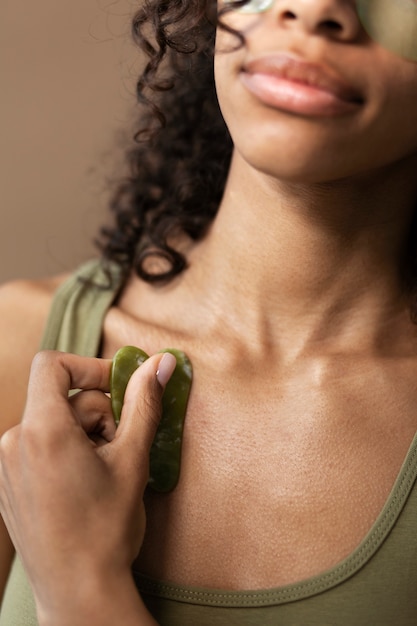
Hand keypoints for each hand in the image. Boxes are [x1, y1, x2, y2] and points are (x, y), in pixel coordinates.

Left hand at [0, 350, 175, 622]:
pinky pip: (37, 445)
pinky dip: (64, 449)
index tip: (116, 388)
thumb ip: (144, 403)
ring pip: (51, 422)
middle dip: (97, 412)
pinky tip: (84, 480)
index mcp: (42, 431)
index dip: (89, 367)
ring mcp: (5, 465)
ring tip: (105, 468)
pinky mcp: (7, 483)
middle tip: (121, 443)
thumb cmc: (105, 529)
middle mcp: (14, 443)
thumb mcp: (132, 459)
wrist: (77, 591)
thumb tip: (160, 363)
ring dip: (84, 433)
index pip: (53, 365)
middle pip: (60, 398)